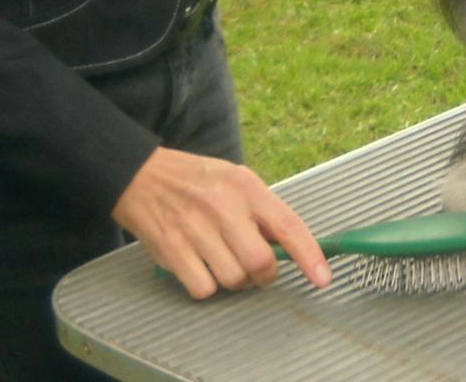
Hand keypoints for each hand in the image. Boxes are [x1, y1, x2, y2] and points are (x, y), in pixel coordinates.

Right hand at [113, 147, 331, 299]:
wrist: (142, 176)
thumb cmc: (197, 180)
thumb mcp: (236, 180)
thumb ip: (262, 210)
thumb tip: (288, 245)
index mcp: (246, 187)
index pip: (287, 225)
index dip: (309, 255)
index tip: (323, 278)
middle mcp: (223, 207)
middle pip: (261, 262)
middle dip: (264, 273)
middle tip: (255, 266)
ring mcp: (196, 231)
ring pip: (233, 279)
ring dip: (233, 279)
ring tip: (221, 258)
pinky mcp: (172, 251)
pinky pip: (203, 289)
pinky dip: (206, 285)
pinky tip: (199, 265)